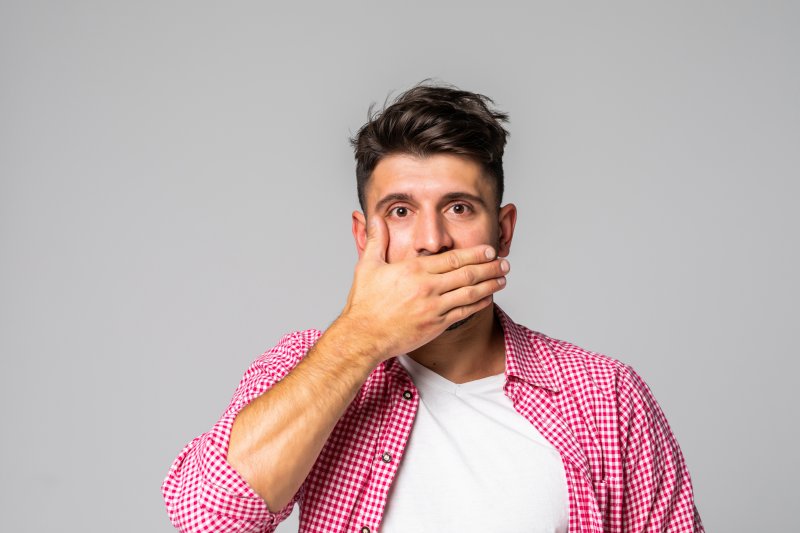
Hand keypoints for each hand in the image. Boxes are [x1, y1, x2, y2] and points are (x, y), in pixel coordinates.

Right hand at [339, 215, 508, 362]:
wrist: (363, 336)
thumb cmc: (364, 303)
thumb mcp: (367, 266)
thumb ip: (376, 239)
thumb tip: (375, 217)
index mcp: (414, 270)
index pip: (452, 258)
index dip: (475, 253)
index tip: (489, 250)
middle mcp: (427, 288)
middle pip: (467, 274)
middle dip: (489, 267)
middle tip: (504, 263)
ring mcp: (433, 308)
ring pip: (470, 293)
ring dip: (489, 285)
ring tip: (503, 279)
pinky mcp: (435, 325)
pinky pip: (463, 313)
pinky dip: (478, 304)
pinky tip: (488, 299)